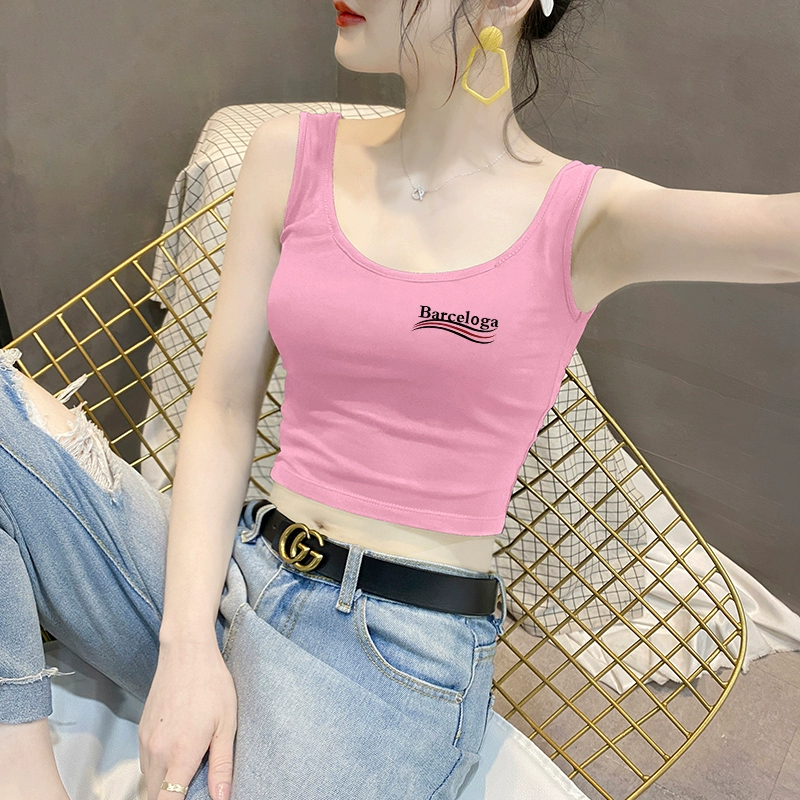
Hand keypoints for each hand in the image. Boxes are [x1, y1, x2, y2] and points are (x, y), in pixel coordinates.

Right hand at [138, 638, 237, 799]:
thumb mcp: (227, 724)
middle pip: (156, 795)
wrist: (186, 652)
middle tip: (194, 787)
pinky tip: (177, 754)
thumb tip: (221, 798)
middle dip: (171, 797)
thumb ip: (222, 765)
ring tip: (188, 771)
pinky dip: (158, 769)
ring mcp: (145, 741)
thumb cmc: (212, 684)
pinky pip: (146, 763)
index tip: (192, 799)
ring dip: (164, 785)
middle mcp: (157, 751)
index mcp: (181, 753)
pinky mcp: (141, 731)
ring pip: (149, 780)